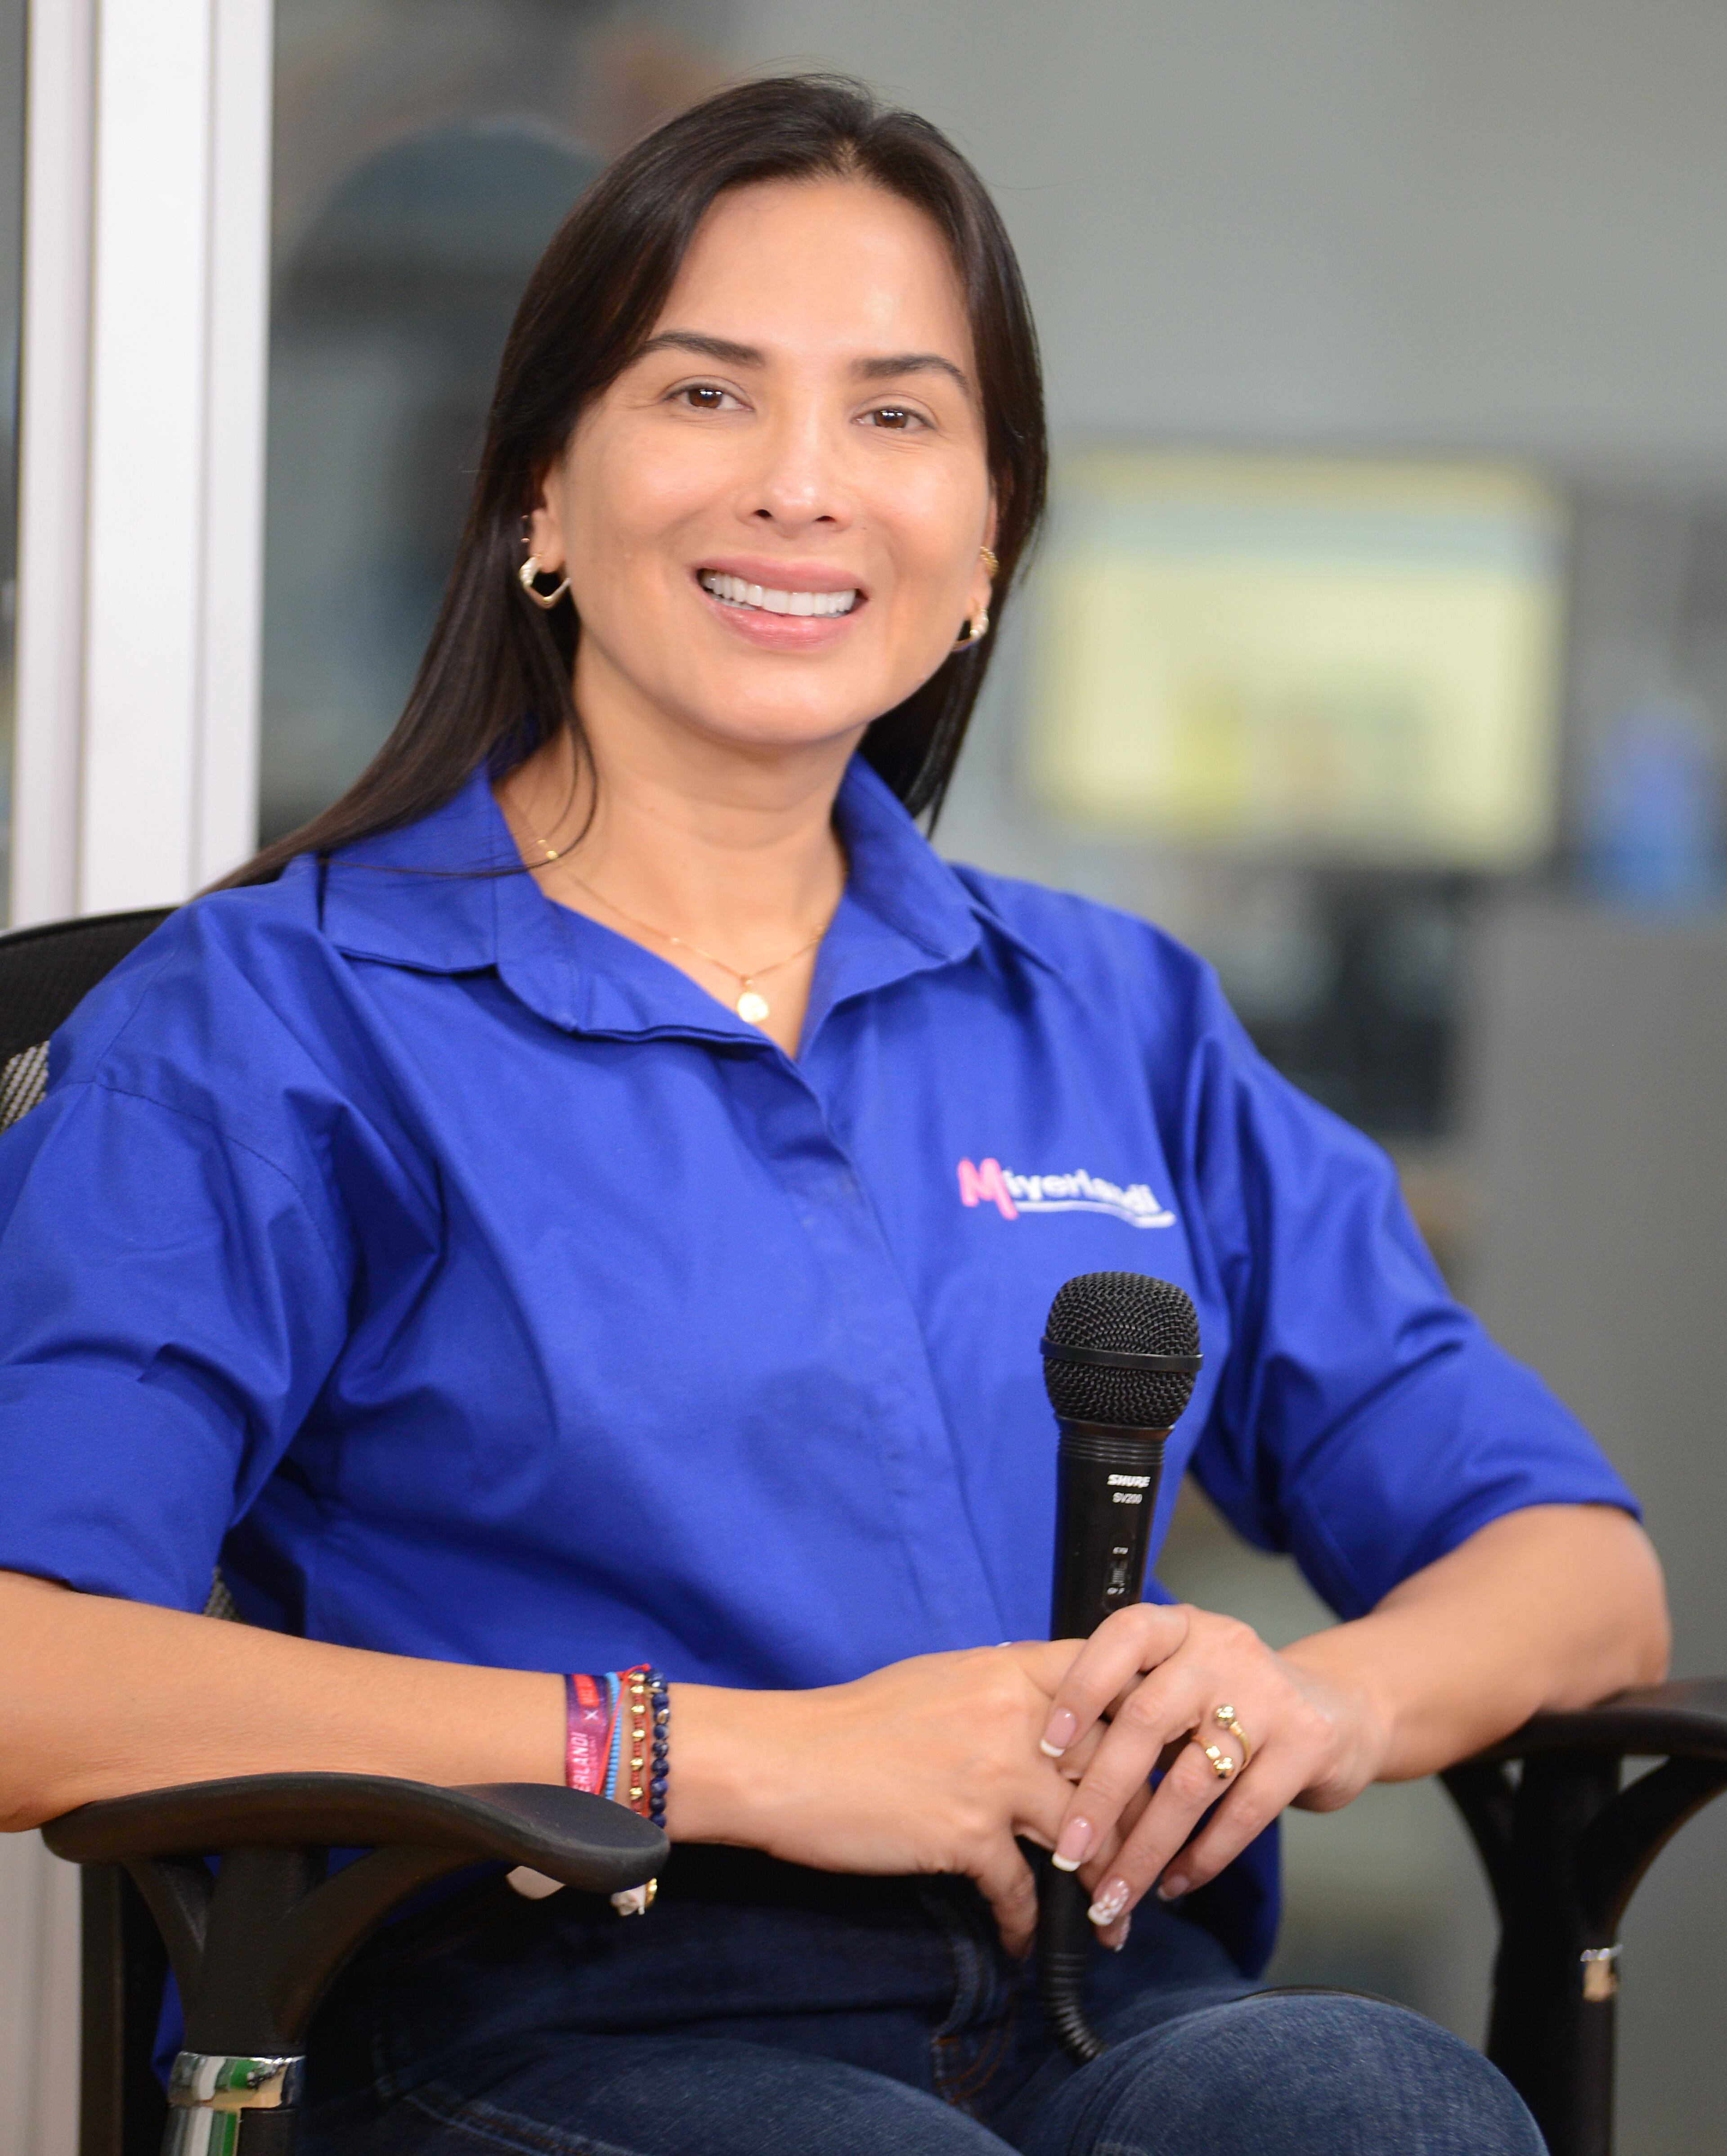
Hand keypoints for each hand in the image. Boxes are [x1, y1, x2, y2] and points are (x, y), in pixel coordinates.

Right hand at [669, 1644, 1110, 1955]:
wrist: (785, 1760)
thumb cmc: (855, 1722)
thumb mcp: (940, 1681)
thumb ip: (1003, 1693)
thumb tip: (1050, 1715)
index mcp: (1007, 1670)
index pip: (1109, 1683)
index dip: (1146, 1722)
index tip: (1166, 1759)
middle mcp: (1013, 1716)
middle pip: (1115, 1766)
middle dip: (1144, 1820)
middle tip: (1153, 1860)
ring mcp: (994, 1774)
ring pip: (1087, 1833)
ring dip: (1105, 1886)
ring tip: (1111, 1920)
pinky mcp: (966, 1833)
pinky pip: (1022, 1889)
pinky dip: (1030, 1925)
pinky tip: (1028, 1942)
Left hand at [1037, 1604, 1391, 1945]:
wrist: (1338, 1709)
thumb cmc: (1231, 1700)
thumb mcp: (1181, 1677)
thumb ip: (1127, 1698)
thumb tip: (1042, 1754)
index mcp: (1180, 1627)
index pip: (1122, 1637)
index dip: (1081, 1688)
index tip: (1048, 1748)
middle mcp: (1222, 1650)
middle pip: (1146, 1721)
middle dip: (1100, 1796)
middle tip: (1067, 1852)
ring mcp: (1268, 1696)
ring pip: (1189, 1782)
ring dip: (1145, 1848)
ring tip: (1112, 1895)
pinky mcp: (1305, 1746)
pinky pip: (1242, 1813)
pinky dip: (1201, 1858)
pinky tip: (1173, 1884)